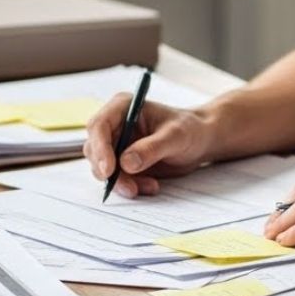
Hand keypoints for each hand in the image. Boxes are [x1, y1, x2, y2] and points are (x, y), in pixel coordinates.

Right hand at [82, 96, 216, 197]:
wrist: (199, 141)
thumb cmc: (190, 130)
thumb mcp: (175, 136)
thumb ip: (151, 148)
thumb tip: (126, 163)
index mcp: (123, 107)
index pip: (99, 125)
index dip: (100, 148)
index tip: (109, 170)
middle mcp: (115, 124)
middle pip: (95, 149)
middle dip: (110, 172)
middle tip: (131, 188)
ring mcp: (116, 144)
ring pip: (102, 168)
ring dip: (122, 182)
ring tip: (150, 185)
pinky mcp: (121, 162)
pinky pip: (116, 178)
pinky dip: (130, 186)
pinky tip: (151, 185)